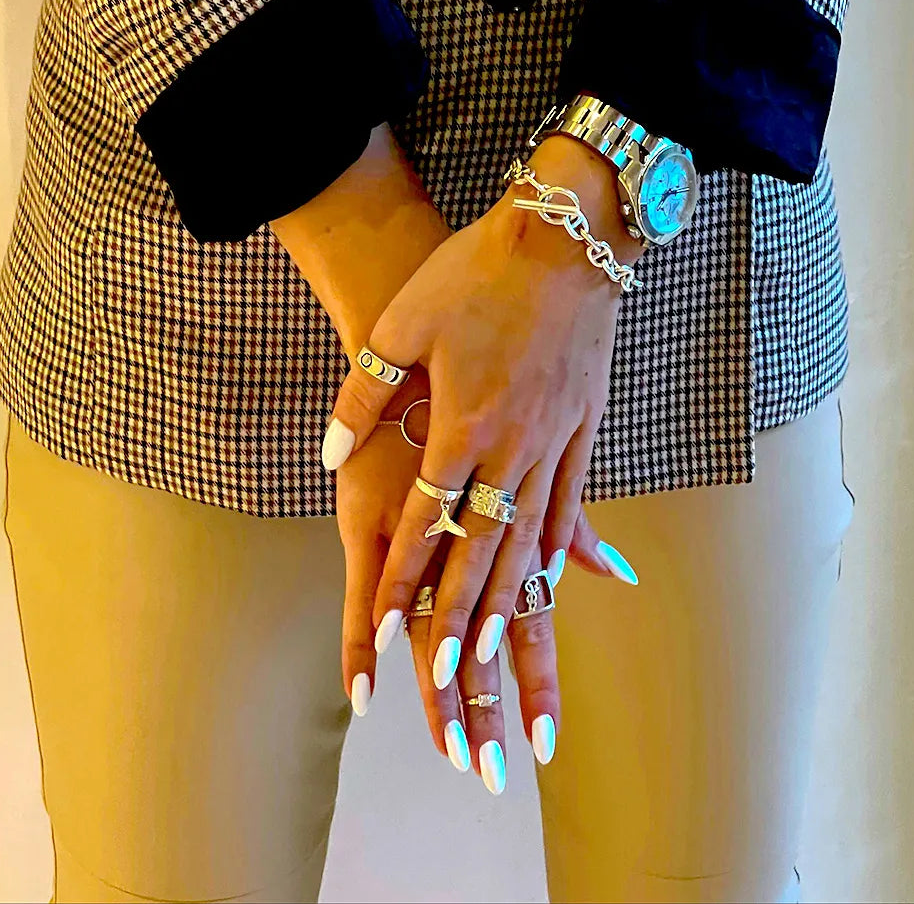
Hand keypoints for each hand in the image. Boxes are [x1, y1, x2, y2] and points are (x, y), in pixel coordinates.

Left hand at [326, 134, 644, 771]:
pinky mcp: (584, 426)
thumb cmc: (476, 275)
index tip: (380, 637)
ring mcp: (554, 440)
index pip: (424, 523)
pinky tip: (555, 577)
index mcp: (462, 424)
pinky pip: (571, 501)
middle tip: (446, 676)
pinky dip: (560, 546)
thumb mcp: (404, 325)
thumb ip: (363, 396)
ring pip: (529, 538)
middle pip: (481, 549)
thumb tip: (329, 453)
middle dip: (459, 616)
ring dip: (509, 598)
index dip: (400, 583)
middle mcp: (512, 446)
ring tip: (495, 650)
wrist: (565, 237)